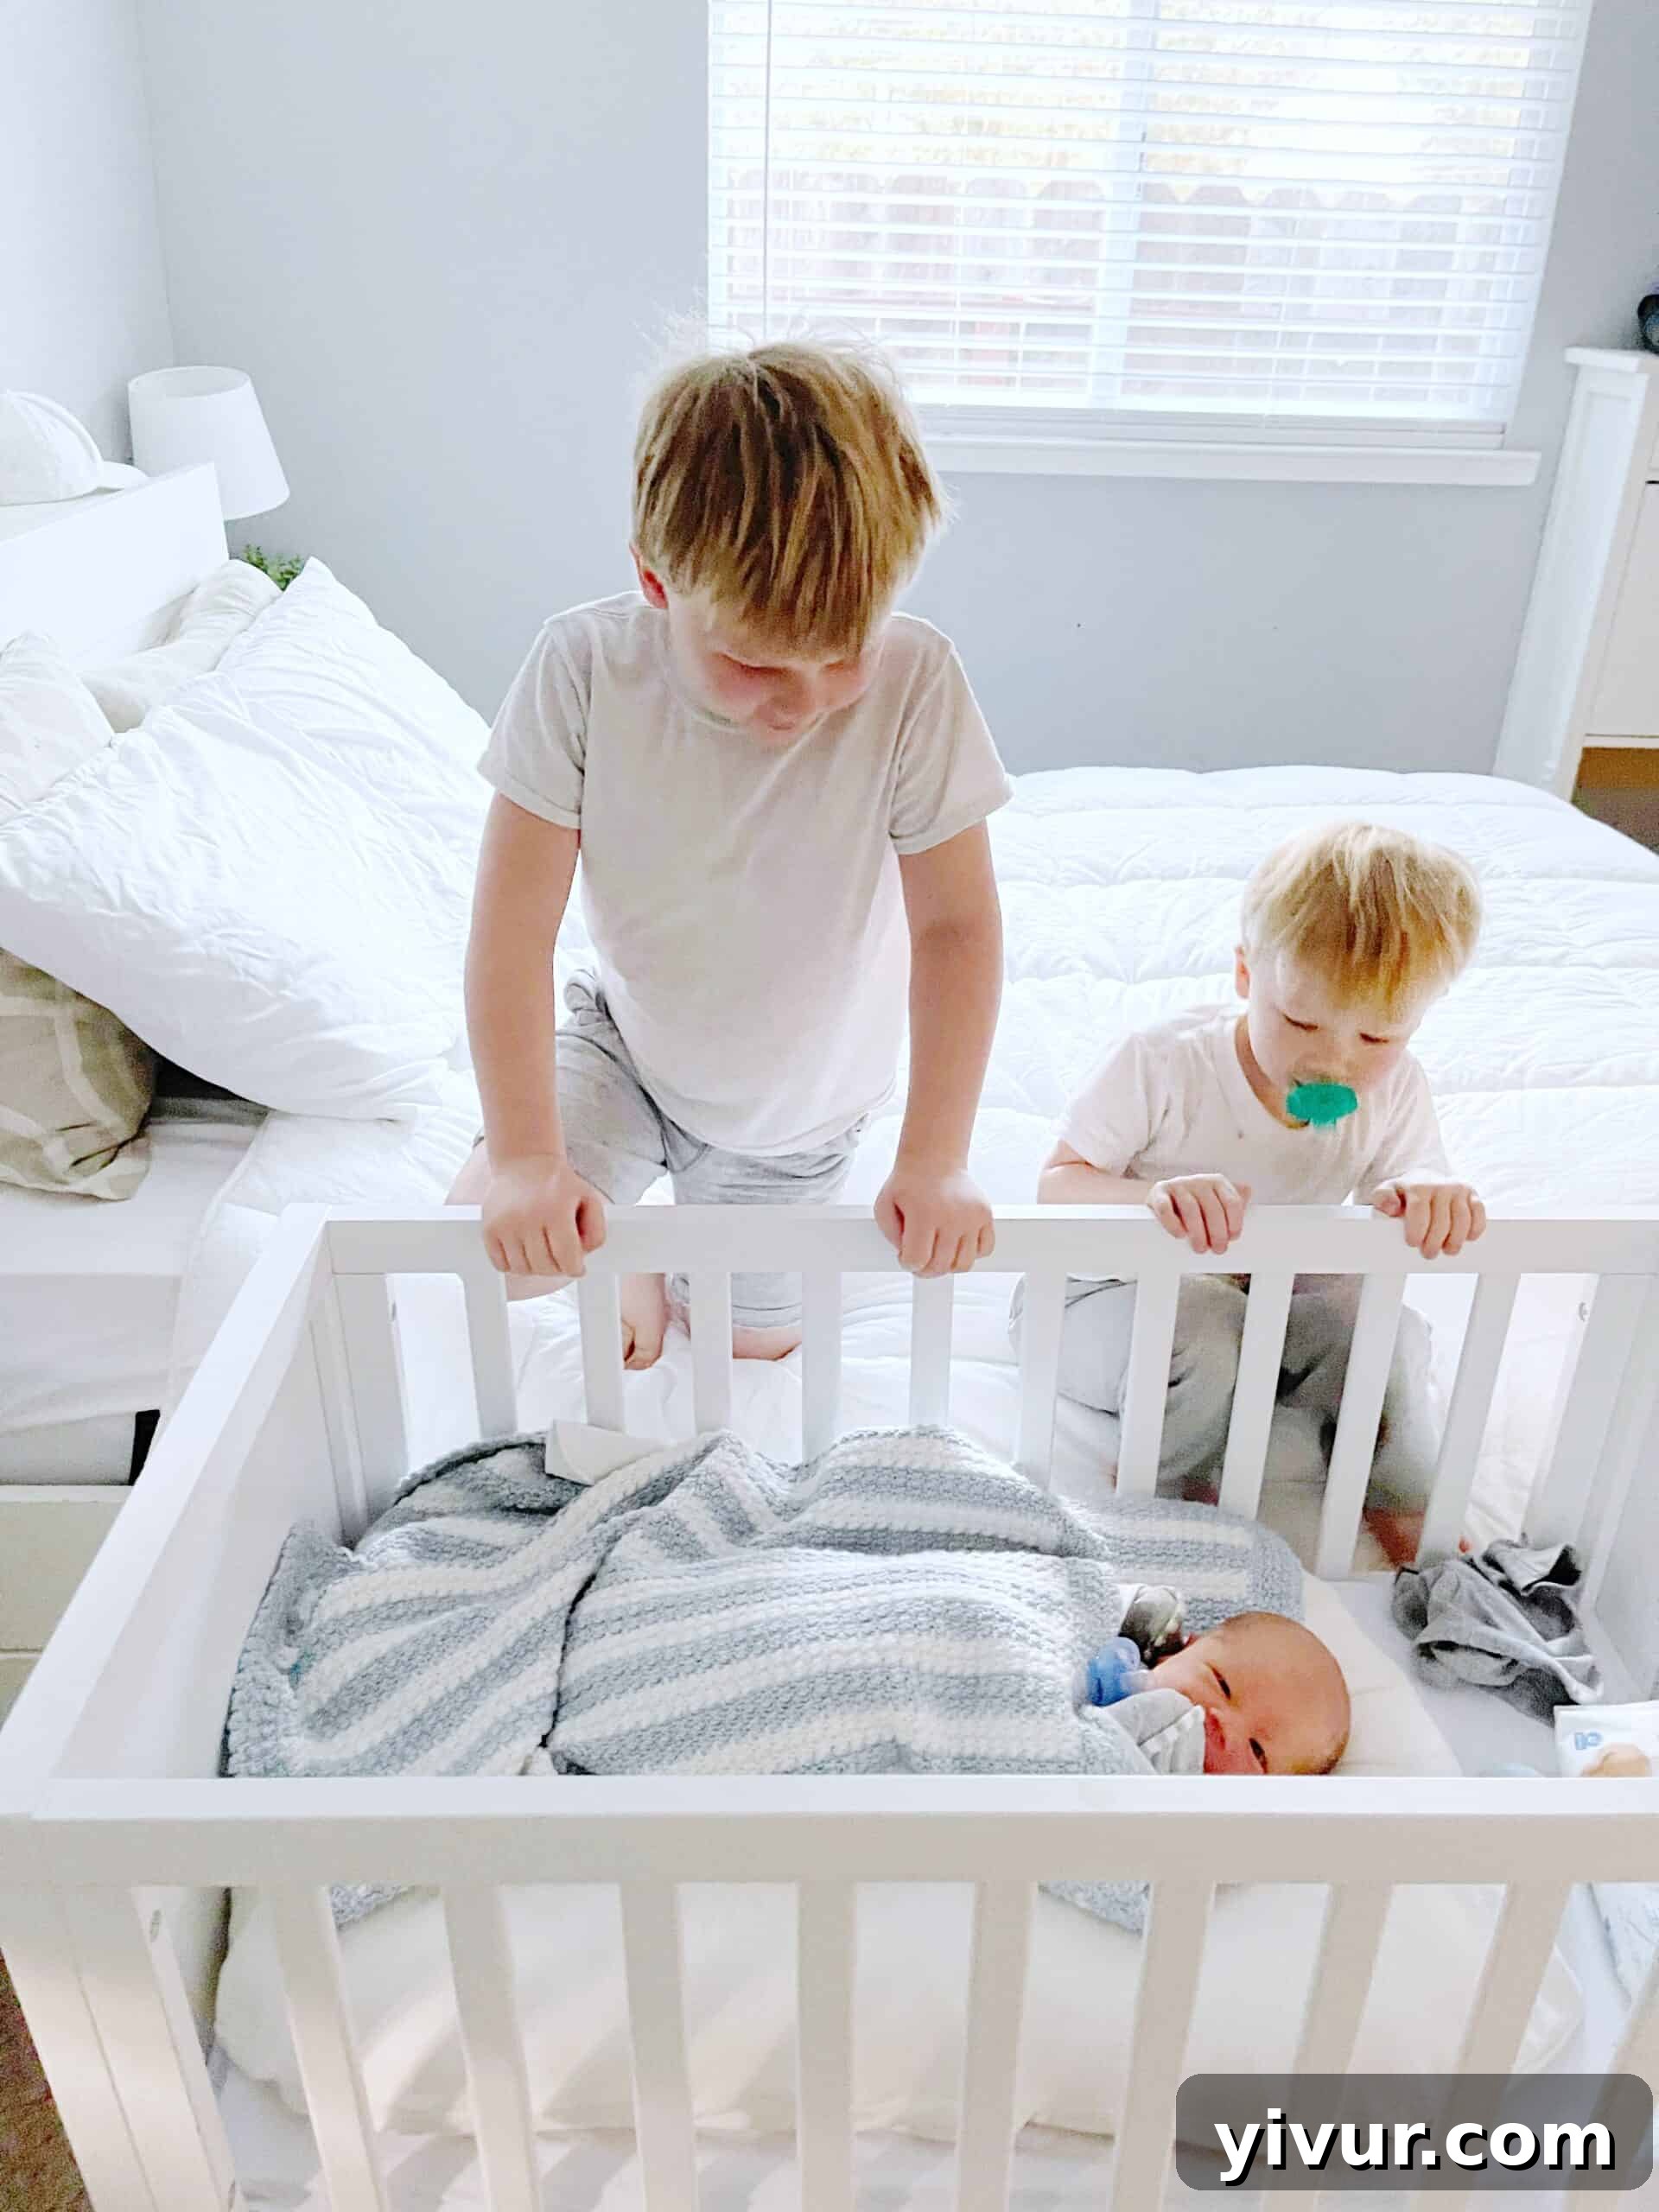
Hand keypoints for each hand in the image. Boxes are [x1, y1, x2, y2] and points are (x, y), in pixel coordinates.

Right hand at [481, 1152, 606, 1277]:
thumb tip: (583, 1256)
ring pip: (523, 1269)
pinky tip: (524, 1250)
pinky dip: (514, 1265)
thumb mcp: (589, 1199)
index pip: (567, 1258)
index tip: (577, 1267)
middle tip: (560, 1256)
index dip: (576, 1268)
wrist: (524, 1162)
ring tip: (542, 1251)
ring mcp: (505, 1225)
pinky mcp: (489, 1229)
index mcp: (556, 1211)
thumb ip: (597, 1230)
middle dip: (557, 1267)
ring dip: (536, 1267)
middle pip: (545, 1267)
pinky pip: (501, 1265)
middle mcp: (527, 1218)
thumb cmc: (558, 1184)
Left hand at [875, 1160, 994, 1275]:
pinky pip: (985, 1250)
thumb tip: (910, 1257)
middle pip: (940, 1266)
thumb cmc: (909, 1183)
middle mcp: (951, 1216)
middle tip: (920, 1258)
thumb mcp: (884, 1205)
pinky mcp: (985, 1215)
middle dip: (926, 1269)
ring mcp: (972, 1216)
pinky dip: (971, 1254)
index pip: (917, 1260)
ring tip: (938, 1253)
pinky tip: (956, 1243)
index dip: (907, 1263)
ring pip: (963, 1264)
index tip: (905, 1255)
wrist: (934, 1158)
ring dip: (948, 1265)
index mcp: (923, 1213)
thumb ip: (891, 1236)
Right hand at [1148, 1174, 1250, 1254]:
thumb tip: (1248, 1192)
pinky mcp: (1158, 1193)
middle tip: (1217, 1249)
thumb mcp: (1217, 1199)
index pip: (1232, 1202)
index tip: (1232, 1239)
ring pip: (1190, 1209)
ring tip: (1200, 1248)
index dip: (1235, 1223)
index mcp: (1217, 1182)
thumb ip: (1233, 1198)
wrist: (1164, 1199)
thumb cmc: (1197, 1205)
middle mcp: (1198, 1180)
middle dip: (1217, 1233)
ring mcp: (1177, 1185)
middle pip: (1213, 1208)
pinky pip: (1165, 1208)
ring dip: (1197, 1233)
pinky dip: (1173, 1223)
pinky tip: (1180, 1235)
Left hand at [1369, 1179, 1484, 1257]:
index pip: (1419, 1211)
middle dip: (1434, 1243)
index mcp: (1418, 1186)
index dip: (1417, 1231)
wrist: (1423, 1179)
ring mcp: (1458, 1189)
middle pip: (1442, 1221)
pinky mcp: (1472, 1194)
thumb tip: (1392, 1207)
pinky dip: (1475, 1229)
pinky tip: (1466, 1238)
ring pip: (1462, 1221)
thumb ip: (1382, 1198)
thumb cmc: (1404, 1192)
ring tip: (1447, 1250)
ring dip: (1455, 1241)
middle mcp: (1441, 1185)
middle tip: (1428, 1253)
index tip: (1413, 1243)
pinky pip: (1479, 1214)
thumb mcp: (1386, 1192)